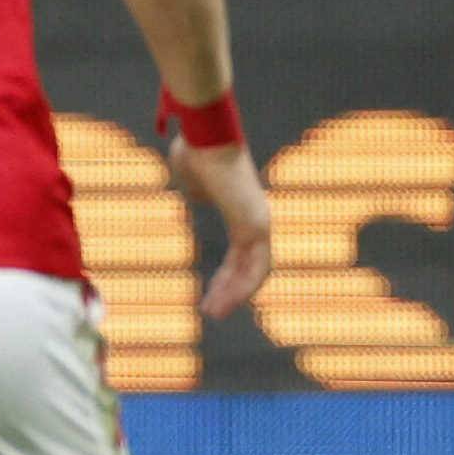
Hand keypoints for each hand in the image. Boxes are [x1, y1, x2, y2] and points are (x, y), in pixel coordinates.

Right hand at [168, 132, 272, 317]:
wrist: (205, 140)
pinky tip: (224, 303)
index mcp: (242, 210)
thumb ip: (199, 193)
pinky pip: (255, 268)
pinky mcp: (256, 226)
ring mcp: (259, 223)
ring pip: (255, 272)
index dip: (225, 276)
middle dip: (229, 291)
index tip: (209, 293)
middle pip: (248, 266)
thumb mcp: (194, 181)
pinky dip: (242, 289)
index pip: (240, 253)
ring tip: (214, 313)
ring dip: (235, 296)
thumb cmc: (196, 152)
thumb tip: (200, 198)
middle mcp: (256, 220)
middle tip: (212, 310)